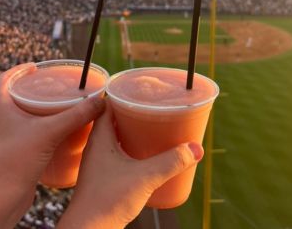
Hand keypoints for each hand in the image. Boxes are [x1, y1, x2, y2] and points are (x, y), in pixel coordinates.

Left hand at [0, 63, 104, 195]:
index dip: (21, 69)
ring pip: (20, 111)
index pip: (6, 77)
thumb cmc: (17, 159)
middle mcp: (0, 117)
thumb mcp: (50, 131)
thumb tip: (100, 102)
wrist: (1, 195)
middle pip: (15, 93)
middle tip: (52, 85)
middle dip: (33, 87)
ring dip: (37, 105)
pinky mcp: (12, 148)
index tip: (37, 66)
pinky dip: (39, 123)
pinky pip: (25, 128)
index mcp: (0, 105)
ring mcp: (5, 133)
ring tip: (57, 105)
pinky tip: (55, 130)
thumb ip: (76, 115)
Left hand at [59, 101, 202, 228]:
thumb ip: (171, 162)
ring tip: (149, 127)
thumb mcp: (145, 177)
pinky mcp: (101, 174)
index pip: (107, 104)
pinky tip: (140, 153)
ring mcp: (97, 160)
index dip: (122, 95)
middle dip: (130, 112)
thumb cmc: (107, 200)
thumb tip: (195, 148)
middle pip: (112, 118)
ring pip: (113, 135)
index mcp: (99, 136)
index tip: (139, 90)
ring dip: (129, 130)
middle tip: (151, 107)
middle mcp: (95, 144)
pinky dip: (127, 146)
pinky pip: (114, 151)